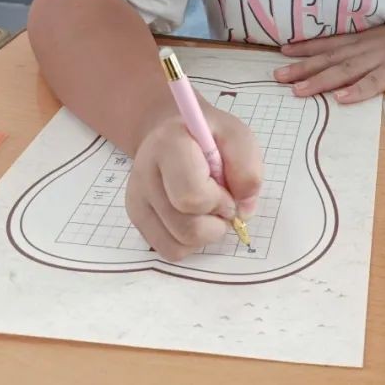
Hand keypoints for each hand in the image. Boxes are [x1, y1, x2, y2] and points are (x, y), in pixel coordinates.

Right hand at [125, 96, 262, 261]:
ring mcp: (136, 199)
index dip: (219, 201)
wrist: (173, 133)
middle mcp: (144, 174)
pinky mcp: (137, 219)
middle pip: (186, 227)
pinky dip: (191, 242)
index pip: (191, 196)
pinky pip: (170, 250)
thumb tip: (242, 211)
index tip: (227, 190)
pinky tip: (194, 218)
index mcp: (169, 145)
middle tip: (222, 201)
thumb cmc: (209, 137)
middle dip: (215, 221)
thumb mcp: (237, 136)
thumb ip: (247, 168)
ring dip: (205, 234)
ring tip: (208, 208)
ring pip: (178, 244)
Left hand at [274, 17, 384, 102]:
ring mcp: (383, 58)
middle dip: (302, 66)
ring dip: (319, 80)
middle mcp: (370, 45)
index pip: (331, 42)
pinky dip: (356, 91)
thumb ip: (373, 45)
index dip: (306, 47)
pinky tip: (340, 98)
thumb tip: (354, 56)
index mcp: (369, 37)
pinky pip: (374, 83)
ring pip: (345, 70)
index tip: (282, 52)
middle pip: (330, 57)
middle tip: (276, 75)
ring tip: (297, 90)